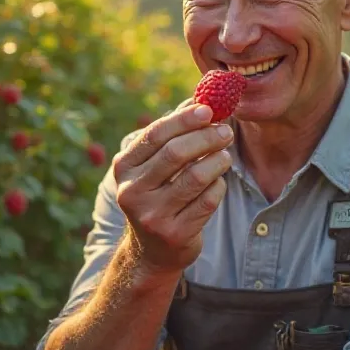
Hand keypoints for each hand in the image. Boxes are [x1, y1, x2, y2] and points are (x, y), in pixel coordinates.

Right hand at [112, 103, 233, 272]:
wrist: (154, 249)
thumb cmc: (158, 193)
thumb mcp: (155, 165)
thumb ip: (172, 133)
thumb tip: (199, 99)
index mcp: (124, 168)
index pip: (154, 135)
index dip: (183, 119)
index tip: (209, 109)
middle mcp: (133, 192)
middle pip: (175, 154)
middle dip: (205, 138)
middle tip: (226, 131)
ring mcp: (153, 216)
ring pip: (196, 177)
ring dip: (218, 161)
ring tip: (225, 156)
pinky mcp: (176, 234)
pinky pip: (208, 200)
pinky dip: (219, 186)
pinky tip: (218, 183)